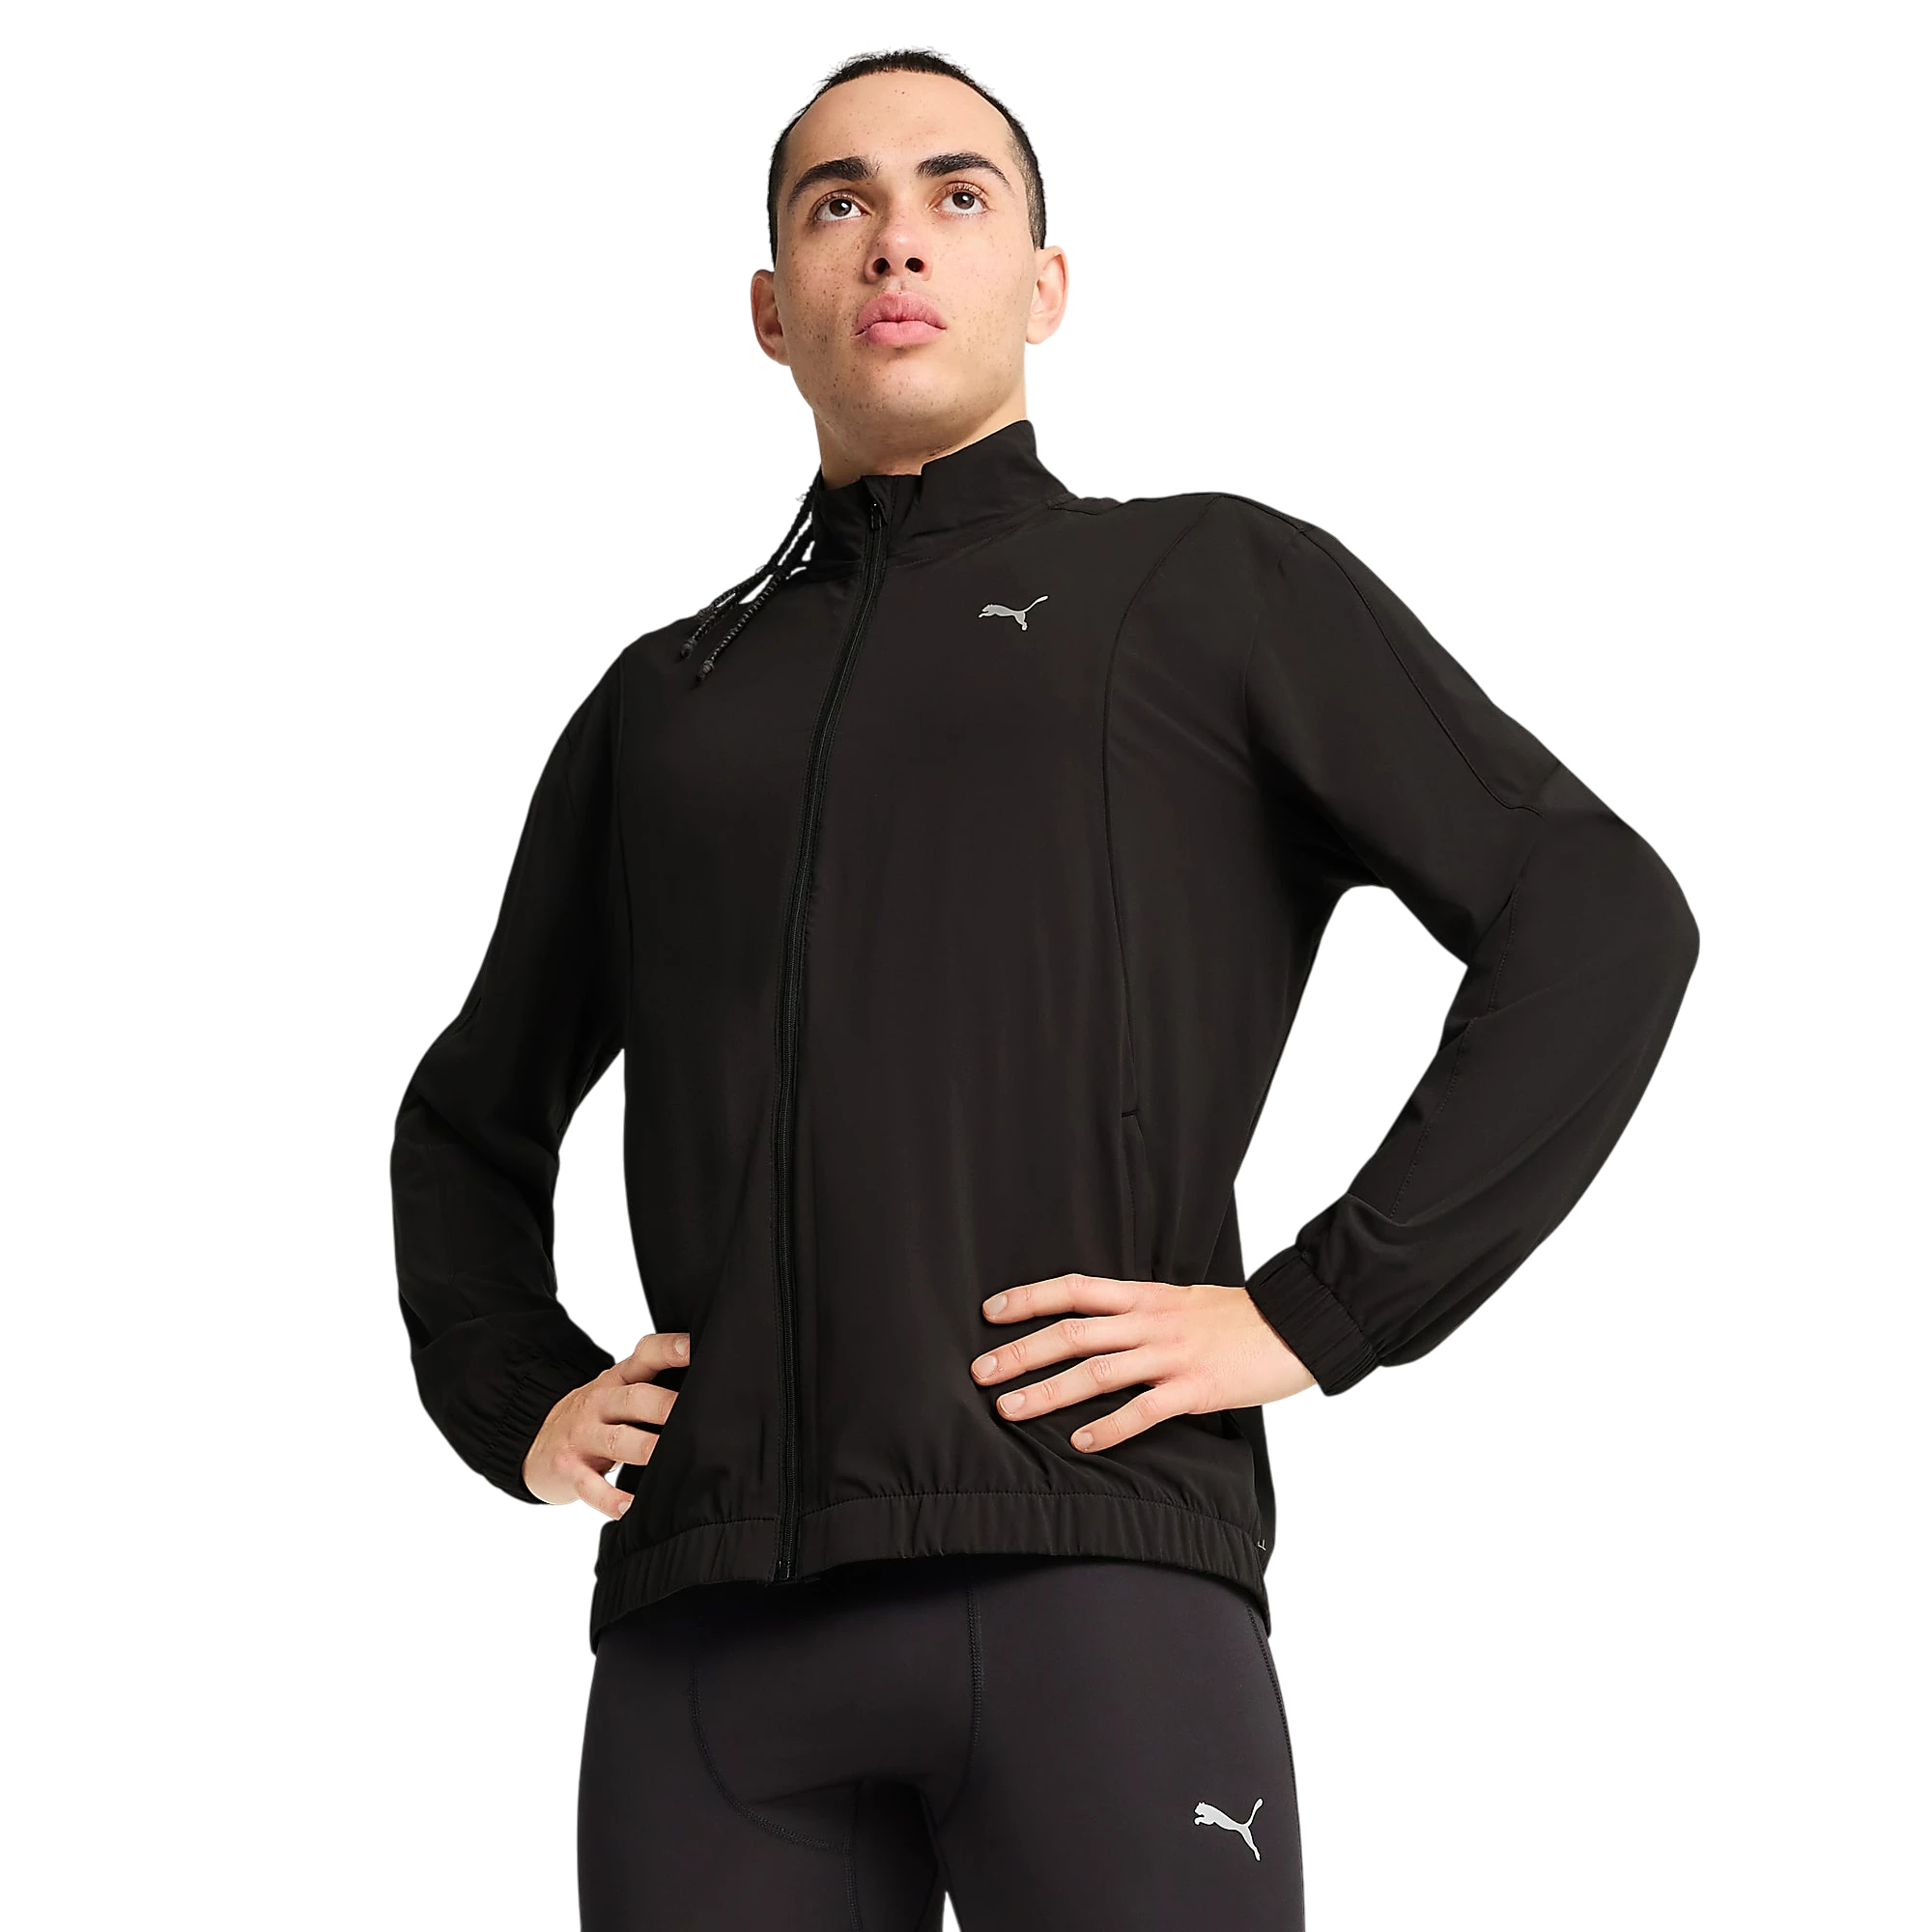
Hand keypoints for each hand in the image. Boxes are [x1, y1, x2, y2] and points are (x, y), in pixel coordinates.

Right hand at [522, 1331, 689, 1518]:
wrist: (536, 1446)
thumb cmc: (591, 1418)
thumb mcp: (613, 1392)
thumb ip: (650, 1385)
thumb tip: (704, 1386)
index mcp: (614, 1381)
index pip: (644, 1356)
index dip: (669, 1349)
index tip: (694, 1348)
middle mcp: (599, 1404)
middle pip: (634, 1399)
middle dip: (664, 1404)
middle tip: (693, 1411)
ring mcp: (583, 1437)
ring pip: (617, 1440)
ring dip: (645, 1447)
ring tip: (668, 1456)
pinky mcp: (571, 1470)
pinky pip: (593, 1487)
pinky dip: (612, 1499)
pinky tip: (630, 1506)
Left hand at [970, 1275, 1316, 1452]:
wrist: (1296, 1326)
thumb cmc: (1236, 1318)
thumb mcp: (1180, 1301)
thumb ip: (1139, 1312)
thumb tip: (1097, 1325)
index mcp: (1145, 1296)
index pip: (1074, 1289)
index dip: (1029, 1298)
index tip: (990, 1312)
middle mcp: (1150, 1322)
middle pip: (1073, 1332)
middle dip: (1022, 1352)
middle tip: (981, 1372)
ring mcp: (1172, 1355)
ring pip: (1098, 1371)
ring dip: (1049, 1392)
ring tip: (1011, 1410)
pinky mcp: (1196, 1389)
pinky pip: (1144, 1409)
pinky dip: (1111, 1427)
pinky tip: (1082, 1443)